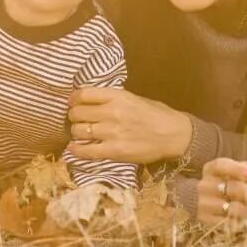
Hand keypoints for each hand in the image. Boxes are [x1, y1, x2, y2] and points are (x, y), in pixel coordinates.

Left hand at [64, 87, 193, 164]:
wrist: (174, 135)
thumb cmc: (156, 114)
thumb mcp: (134, 98)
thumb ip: (112, 99)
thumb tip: (90, 101)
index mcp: (118, 96)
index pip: (84, 94)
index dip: (74, 99)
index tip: (73, 102)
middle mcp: (112, 112)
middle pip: (77, 113)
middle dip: (74, 116)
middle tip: (77, 120)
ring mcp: (112, 133)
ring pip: (79, 131)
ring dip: (76, 132)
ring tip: (81, 133)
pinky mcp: (114, 151)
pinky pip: (87, 151)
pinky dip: (77, 150)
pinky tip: (74, 148)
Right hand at [196, 158, 246, 227]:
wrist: (203, 204)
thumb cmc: (224, 186)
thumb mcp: (231, 174)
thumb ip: (242, 169)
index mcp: (211, 170)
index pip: (221, 165)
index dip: (237, 169)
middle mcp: (205, 185)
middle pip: (231, 189)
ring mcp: (203, 204)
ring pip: (230, 208)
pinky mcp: (205, 220)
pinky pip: (225, 223)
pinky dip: (240, 224)